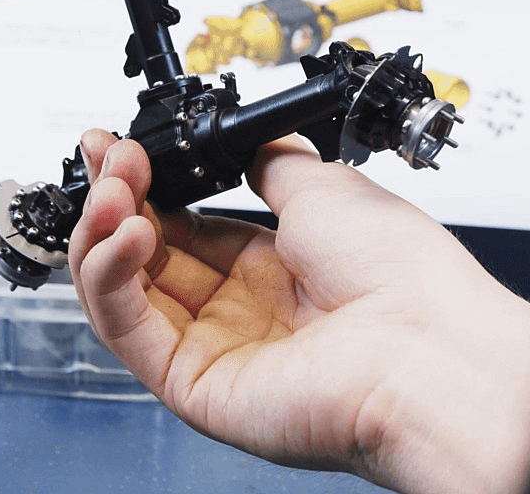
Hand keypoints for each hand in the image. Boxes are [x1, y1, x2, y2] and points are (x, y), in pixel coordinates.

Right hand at [68, 129, 529, 493]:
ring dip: (103, 234)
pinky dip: (111, 278)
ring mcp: (215, 351)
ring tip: (112, 191)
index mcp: (274, 268)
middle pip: (144, 256)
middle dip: (116, 198)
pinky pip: (129, 332)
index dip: (144, 186)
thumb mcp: (324, 187)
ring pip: (124, 294)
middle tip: (109, 157)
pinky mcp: (193, 386)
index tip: (118, 148)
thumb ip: (271, 165)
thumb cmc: (401, 276)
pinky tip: (125, 232)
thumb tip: (246, 142)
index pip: (181, 226)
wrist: (426, 345)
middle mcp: (241, 313)